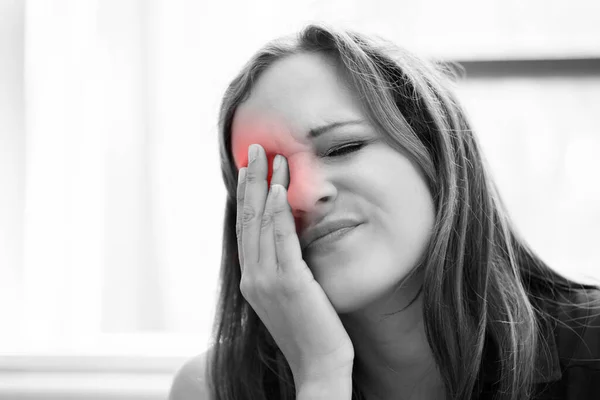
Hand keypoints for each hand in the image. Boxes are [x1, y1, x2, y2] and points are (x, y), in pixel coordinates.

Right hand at [236, 144, 354, 387]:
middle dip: (249, 180)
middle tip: (254, 149)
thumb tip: (288, 237)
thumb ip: (283, 267)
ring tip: (269, 156)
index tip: (251, 167)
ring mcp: (268, 280)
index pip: (246, 227)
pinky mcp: (289, 283)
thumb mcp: (290, 295)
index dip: (247, 195)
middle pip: (247, 218)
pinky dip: (277, 212)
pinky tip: (278, 188)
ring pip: (260, 223)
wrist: (319, 366)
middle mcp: (253, 277)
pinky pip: (280, 241)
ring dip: (264, 185)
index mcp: (251, 279)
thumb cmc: (310, 330)